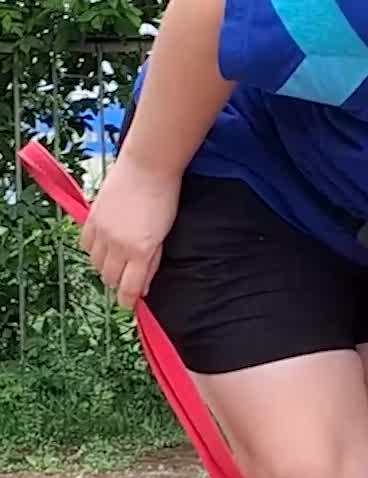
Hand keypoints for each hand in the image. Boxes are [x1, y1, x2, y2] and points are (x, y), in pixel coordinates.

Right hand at [80, 154, 179, 308]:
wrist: (148, 165)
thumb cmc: (164, 201)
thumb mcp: (162, 238)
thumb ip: (151, 264)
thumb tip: (141, 288)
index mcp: (139, 252)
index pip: (128, 289)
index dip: (128, 301)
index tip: (130, 304)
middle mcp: (117, 244)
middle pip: (109, 278)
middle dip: (118, 283)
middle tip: (128, 280)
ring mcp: (101, 230)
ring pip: (95, 263)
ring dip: (105, 267)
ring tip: (117, 263)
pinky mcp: (91, 216)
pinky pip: (85, 243)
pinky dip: (93, 250)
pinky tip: (104, 247)